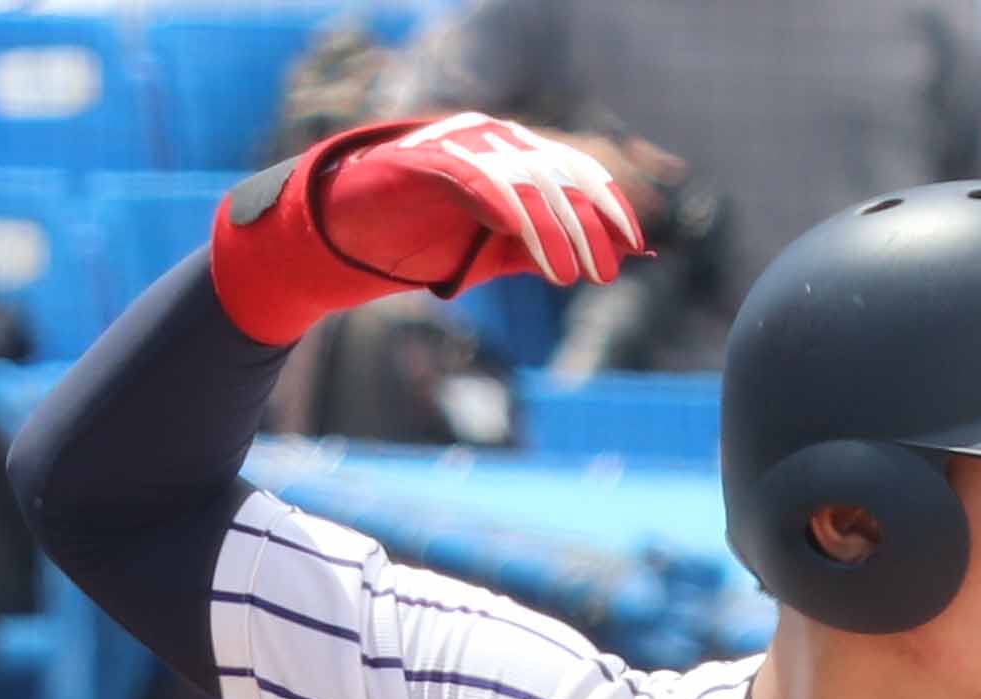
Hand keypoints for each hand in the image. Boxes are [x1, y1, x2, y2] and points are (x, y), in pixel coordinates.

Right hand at [208, 110, 642, 339]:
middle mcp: (493, 140)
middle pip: (558, 174)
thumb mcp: (494, 252)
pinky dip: (503, 205)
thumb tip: (615, 259)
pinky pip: (474, 176)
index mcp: (514, 155)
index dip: (610, 205)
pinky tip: (520, 239)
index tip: (636, 246)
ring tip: (567, 276)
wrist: (344, 237)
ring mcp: (459, 144)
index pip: (578, 169)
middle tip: (602, 275)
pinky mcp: (424, 158)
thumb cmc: (420, 241)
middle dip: (587, 225)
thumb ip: (545, 251)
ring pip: (523, 177)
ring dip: (552, 227)